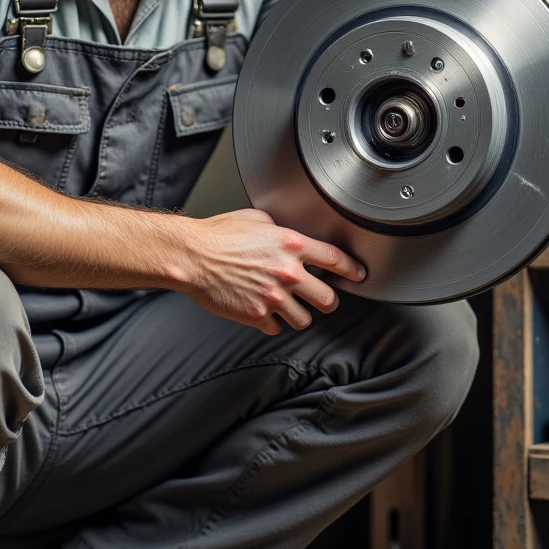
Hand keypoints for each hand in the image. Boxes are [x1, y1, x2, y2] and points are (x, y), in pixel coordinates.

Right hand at [179, 208, 365, 334]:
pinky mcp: (256, 315)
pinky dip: (271, 323)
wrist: (191, 257)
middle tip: (321, 299)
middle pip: (329, 299)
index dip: (352, 270)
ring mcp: (273, 297)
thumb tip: (284, 235)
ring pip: (304, 320)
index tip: (357, 275)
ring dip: (298, 315)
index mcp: (291, 245)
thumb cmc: (217, 235)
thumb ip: (278, 230)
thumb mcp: (255, 220)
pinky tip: (264, 313)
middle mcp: (287, 273)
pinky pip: (276, 328)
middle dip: (327, 301)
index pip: (336, 261)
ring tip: (287, 307)